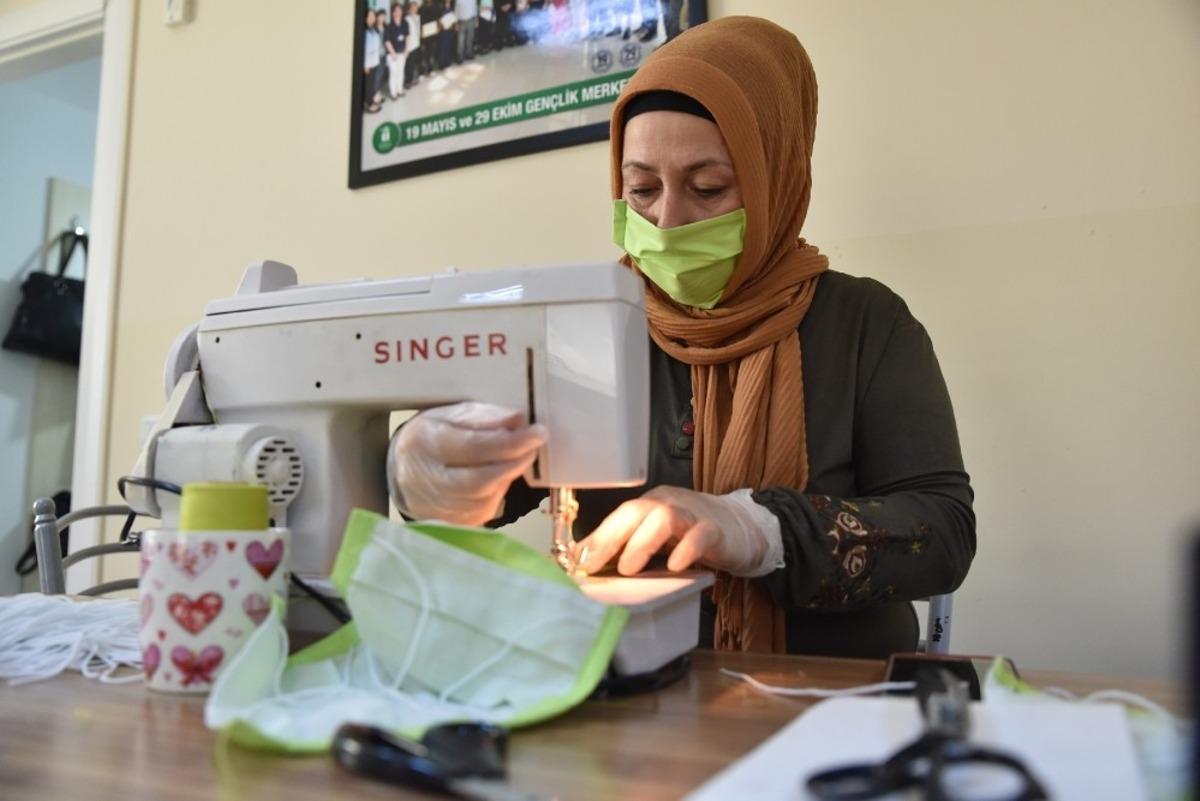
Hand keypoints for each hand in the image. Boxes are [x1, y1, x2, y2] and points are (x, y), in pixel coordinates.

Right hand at [387, 402, 546, 525]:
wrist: (402, 469)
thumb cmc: (431, 436)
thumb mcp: (450, 415)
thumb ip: (482, 416)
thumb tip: (516, 420)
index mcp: (424, 442)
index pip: (472, 446)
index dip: (510, 442)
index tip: (538, 432)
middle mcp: (424, 478)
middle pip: (478, 479)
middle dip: (513, 463)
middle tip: (534, 447)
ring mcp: (434, 506)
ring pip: (482, 498)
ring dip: (507, 478)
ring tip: (519, 458)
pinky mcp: (446, 522)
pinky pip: (481, 511)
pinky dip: (498, 493)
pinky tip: (501, 478)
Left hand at [576, 486, 783, 577]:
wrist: (744, 528)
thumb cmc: (695, 535)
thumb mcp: (659, 539)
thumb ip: (629, 545)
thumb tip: (590, 561)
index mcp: (652, 504)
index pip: (619, 515)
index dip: (596, 537)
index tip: (576, 562)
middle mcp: (669, 504)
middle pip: (635, 510)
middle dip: (609, 538)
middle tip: (594, 565)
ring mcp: (693, 515)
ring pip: (663, 518)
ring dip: (641, 544)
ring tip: (628, 569)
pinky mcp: (715, 531)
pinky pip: (699, 535)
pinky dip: (684, 550)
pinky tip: (674, 566)